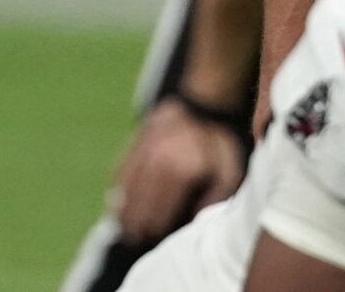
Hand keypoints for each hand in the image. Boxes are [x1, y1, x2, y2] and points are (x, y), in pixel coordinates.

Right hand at [112, 97, 246, 241]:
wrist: (200, 106)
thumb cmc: (216, 146)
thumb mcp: (227, 172)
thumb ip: (214, 199)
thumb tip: (194, 223)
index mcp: (182, 172)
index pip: (161, 212)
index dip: (156, 230)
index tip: (155, 237)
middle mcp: (158, 163)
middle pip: (140, 206)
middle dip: (137, 225)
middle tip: (137, 237)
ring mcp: (143, 153)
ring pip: (126, 193)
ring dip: (124, 213)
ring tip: (126, 228)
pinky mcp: (134, 145)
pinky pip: (119, 174)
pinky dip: (117, 191)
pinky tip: (118, 204)